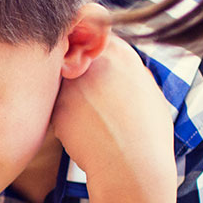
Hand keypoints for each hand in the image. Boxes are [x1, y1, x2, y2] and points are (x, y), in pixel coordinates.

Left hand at [51, 34, 175, 202]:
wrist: (133, 164)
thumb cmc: (147, 132)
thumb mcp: (146, 88)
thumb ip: (124, 68)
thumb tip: (108, 61)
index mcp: (120, 52)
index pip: (92, 38)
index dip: (89, 54)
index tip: (92, 70)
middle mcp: (93, 61)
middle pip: (72, 56)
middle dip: (75, 72)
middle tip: (89, 98)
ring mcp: (73, 82)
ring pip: (61, 81)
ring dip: (69, 94)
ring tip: (92, 118)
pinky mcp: (57, 106)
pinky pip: (56, 105)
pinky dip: (65, 116)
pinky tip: (84, 131)